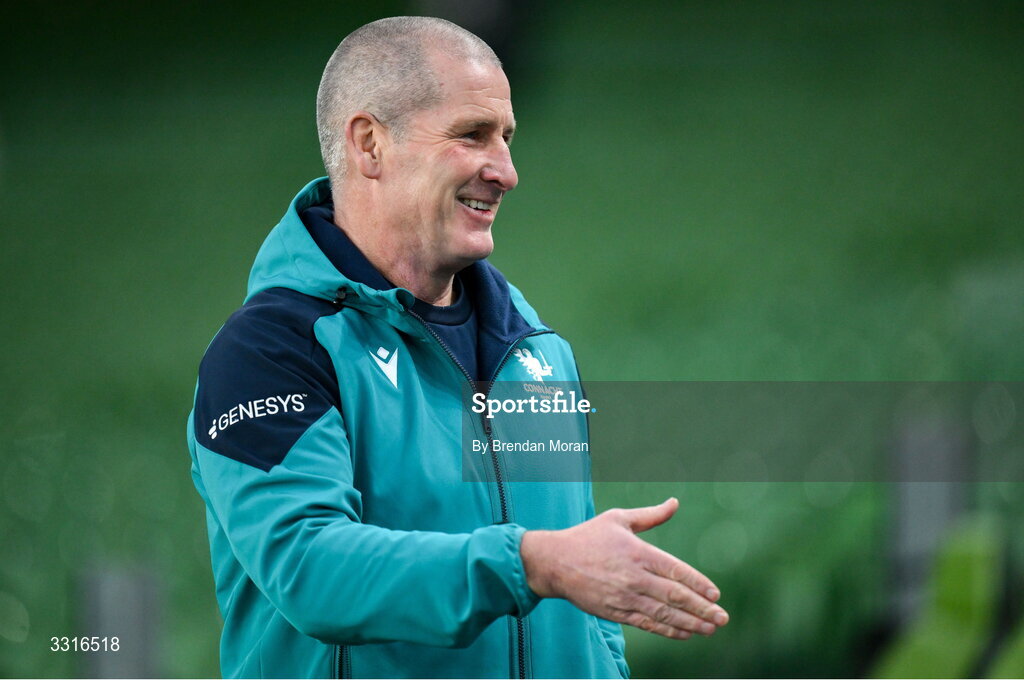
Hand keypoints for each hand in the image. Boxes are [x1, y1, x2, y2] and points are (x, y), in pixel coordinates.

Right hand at [519, 498, 727, 639]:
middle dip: (702, 608)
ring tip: (710, 628)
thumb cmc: (588, 537)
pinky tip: (685, 633)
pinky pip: (646, 623)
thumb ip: (650, 515)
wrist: (554, 562)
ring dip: (690, 623)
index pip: (675, 570)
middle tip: (722, 617)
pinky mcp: (615, 611)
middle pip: (674, 596)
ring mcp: (624, 596)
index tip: (715, 594)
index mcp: (637, 552)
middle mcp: (633, 576)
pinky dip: (667, 630)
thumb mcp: (618, 519)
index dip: (698, 583)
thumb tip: (675, 502)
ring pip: (663, 614)